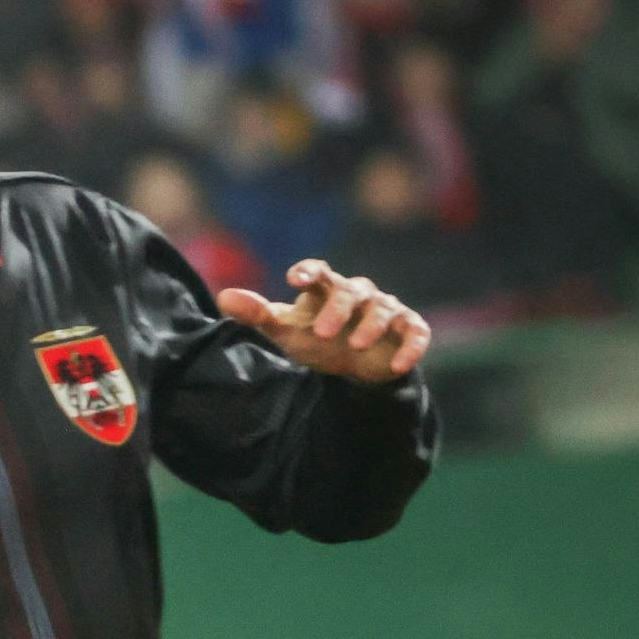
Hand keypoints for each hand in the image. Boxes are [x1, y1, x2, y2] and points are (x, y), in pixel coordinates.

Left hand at [215, 261, 428, 382]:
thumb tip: (224, 297)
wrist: (353, 366)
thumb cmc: (316, 338)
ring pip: (384, 309)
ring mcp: (386, 310)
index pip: (320, 272)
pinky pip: (415, 332)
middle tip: (322, 332)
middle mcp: (359, 294)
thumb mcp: (285, 329)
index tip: (295, 279)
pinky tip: (397, 364)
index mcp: (328, 289)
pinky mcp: (408, 330)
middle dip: (338, 308)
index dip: (309, 272)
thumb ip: (258, 314)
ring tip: (354, 346)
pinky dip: (410, 346)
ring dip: (371, 325)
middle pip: (352, 290)